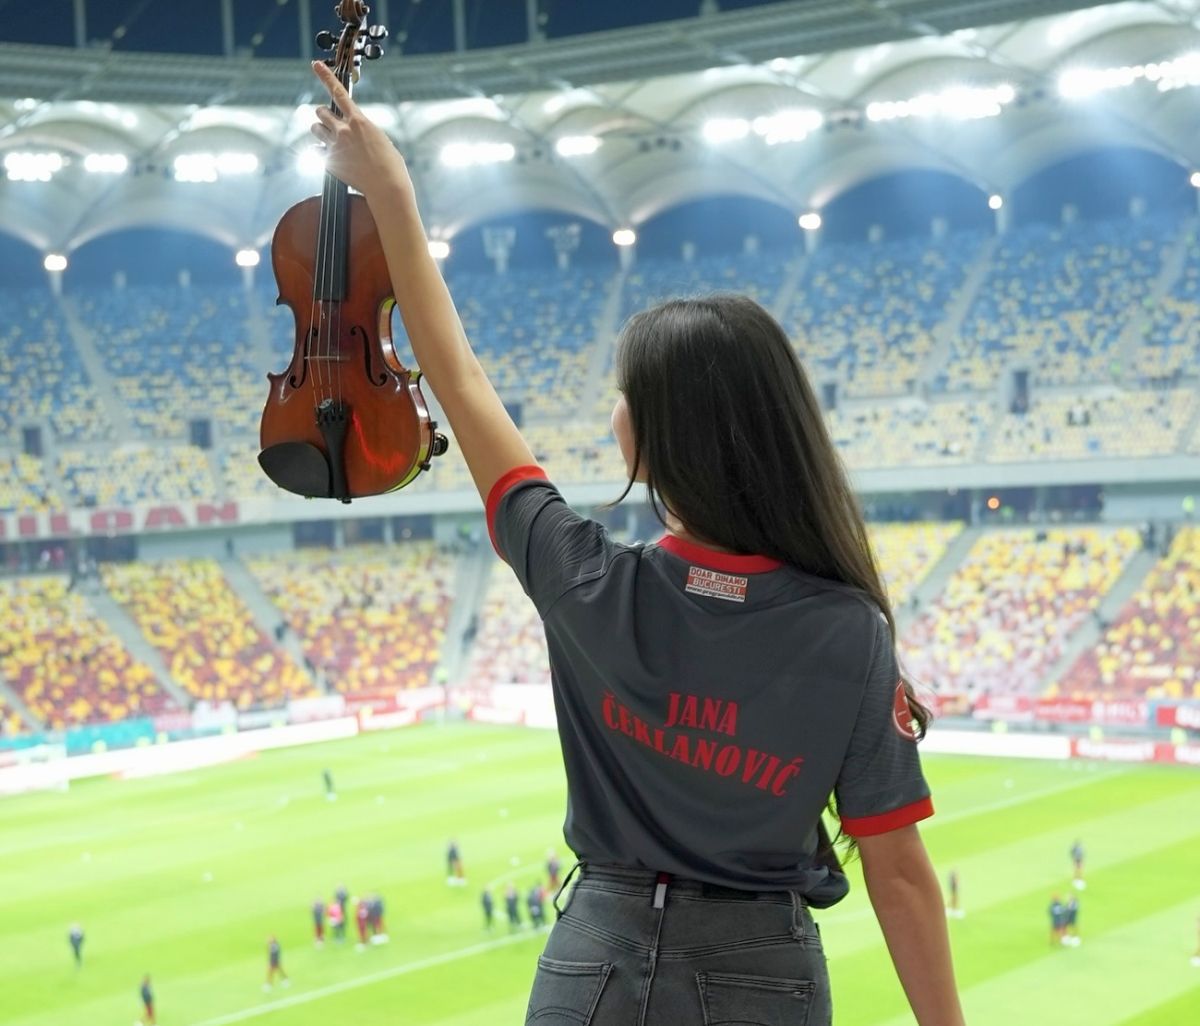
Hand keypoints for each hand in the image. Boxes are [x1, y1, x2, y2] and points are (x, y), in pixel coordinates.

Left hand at [310, 61, 411, 198]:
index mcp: (359, 121)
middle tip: (331, 122)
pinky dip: (320, 150)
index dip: (325, 76)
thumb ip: (364, 131)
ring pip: (315, 128)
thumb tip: (354, 132)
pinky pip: (316, 150)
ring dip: (320, 130)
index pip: (338, 92)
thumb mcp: (381, 140)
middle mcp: (344, 131)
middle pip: (321, 111)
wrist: (387, 187)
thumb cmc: (391, 165)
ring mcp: (335, 146)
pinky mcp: (330, 162)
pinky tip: (332, 156)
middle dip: (324, 115)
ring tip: (329, 138)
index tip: (315, 64)